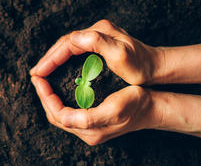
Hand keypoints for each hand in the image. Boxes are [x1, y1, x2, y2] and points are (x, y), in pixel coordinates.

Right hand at [30, 19, 163, 84]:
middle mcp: (98, 32)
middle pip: (66, 43)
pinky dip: (66, 60)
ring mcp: (99, 38)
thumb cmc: (140, 65)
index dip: (52, 57)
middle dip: (50, 58)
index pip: (68, 43)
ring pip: (70, 47)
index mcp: (100, 32)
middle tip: (37, 73)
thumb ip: (98, 42)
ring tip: (44, 71)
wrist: (154, 66)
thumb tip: (74, 37)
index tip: (39, 71)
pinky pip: (77, 51)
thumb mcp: (121, 55)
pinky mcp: (101, 46)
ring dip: (55, 59)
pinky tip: (61, 67)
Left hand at [31, 76, 160, 144]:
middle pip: (57, 117)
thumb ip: (88, 118)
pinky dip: (62, 102)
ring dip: (52, 100)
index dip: (46, 98)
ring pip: (62, 116)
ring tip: (46, 85)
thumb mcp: (113, 109)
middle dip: (45, 98)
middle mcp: (88, 132)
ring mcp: (91, 128)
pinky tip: (61, 92)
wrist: (150, 107)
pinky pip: (71, 114)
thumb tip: (63, 118)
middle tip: (39, 80)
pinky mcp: (94, 123)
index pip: (59, 115)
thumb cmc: (135, 103)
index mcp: (91, 130)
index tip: (39, 80)